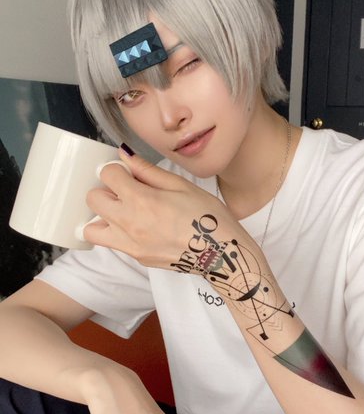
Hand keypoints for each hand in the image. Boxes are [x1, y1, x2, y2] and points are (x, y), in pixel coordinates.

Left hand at [83, 149, 241, 268]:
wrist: (221, 253)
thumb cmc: (208, 217)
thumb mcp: (181, 185)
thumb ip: (148, 170)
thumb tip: (124, 155)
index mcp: (142, 200)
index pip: (107, 174)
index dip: (117, 169)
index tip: (128, 173)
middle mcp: (130, 224)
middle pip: (93, 199)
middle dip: (105, 190)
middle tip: (125, 191)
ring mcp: (130, 244)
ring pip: (91, 229)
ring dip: (102, 216)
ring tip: (123, 212)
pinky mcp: (136, 257)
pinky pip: (112, 243)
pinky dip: (116, 232)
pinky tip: (139, 227)